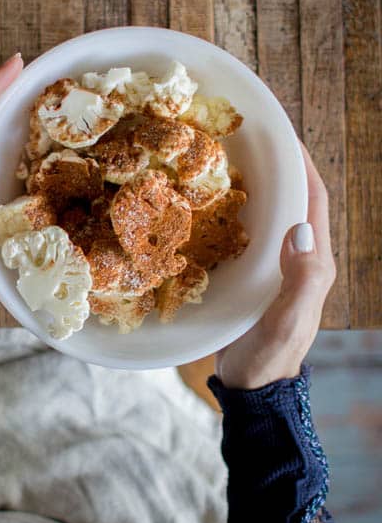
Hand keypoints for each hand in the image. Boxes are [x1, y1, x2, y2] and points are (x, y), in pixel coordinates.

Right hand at [215, 141, 336, 388]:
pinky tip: (207, 204)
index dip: (302, 164)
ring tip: (222, 161)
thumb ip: (301, 278)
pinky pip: (245, 234)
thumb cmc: (269, 356)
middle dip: (277, 167)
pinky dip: (232, 213)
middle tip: (244, 140)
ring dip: (253, 186)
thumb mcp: (286, 321)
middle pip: (293, 200)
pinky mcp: (251, 276)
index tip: (280, 134)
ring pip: (268, 214)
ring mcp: (274, 267)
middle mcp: (297, 258)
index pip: (314, 200)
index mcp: (314, 262)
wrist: (251, 388)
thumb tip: (300, 228)